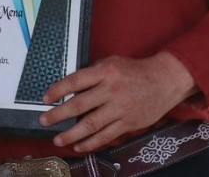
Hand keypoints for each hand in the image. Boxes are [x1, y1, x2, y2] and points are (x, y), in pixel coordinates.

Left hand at [39, 52, 196, 152]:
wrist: (164, 81)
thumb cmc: (135, 70)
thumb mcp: (112, 62)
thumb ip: (93, 73)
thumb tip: (71, 86)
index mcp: (105, 72)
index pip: (75, 81)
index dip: (58, 90)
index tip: (45, 98)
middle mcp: (111, 90)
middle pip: (79, 105)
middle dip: (58, 115)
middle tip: (44, 120)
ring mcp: (120, 108)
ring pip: (91, 124)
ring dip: (71, 134)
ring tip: (58, 140)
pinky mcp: (128, 123)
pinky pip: (106, 136)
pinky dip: (91, 143)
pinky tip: (79, 146)